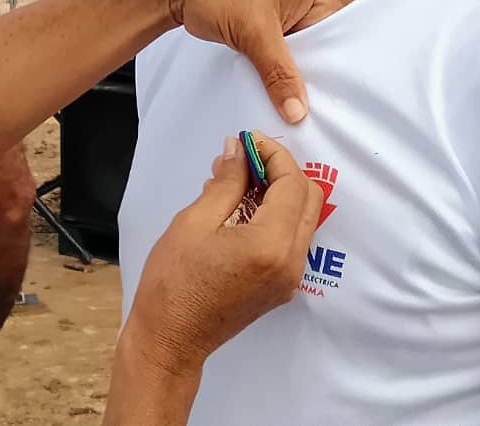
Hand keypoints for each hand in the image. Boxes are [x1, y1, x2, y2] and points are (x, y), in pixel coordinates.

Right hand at [122, 133, 322, 374]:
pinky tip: (241, 205)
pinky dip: (276, 214)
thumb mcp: (194, 221)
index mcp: (271, 245)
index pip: (292, 184)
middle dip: (282, 170)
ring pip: (303, 218)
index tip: (249, 140)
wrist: (171, 339)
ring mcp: (290, 278)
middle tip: (248, 156)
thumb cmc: (173, 282)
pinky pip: (291, 238)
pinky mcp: (281, 286)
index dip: (273, 155)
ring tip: (239, 178)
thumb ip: (226, 182)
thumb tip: (238, 150)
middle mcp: (291, 262)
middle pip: (308, 198)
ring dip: (279, 191)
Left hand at [146, 0, 339, 123]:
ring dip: (292, 79)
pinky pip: (280, 59)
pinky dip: (277, 75)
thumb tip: (297, 112)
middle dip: (313, 78)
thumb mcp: (255, 32)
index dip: (336, 70)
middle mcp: (308, 4)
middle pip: (321, 51)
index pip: (339, 38)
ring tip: (299, 111)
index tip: (337, 104)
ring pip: (298, 58)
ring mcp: (287, 19)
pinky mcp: (267, 31)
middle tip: (318, 114)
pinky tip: (279, 99)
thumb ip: (278, 73)